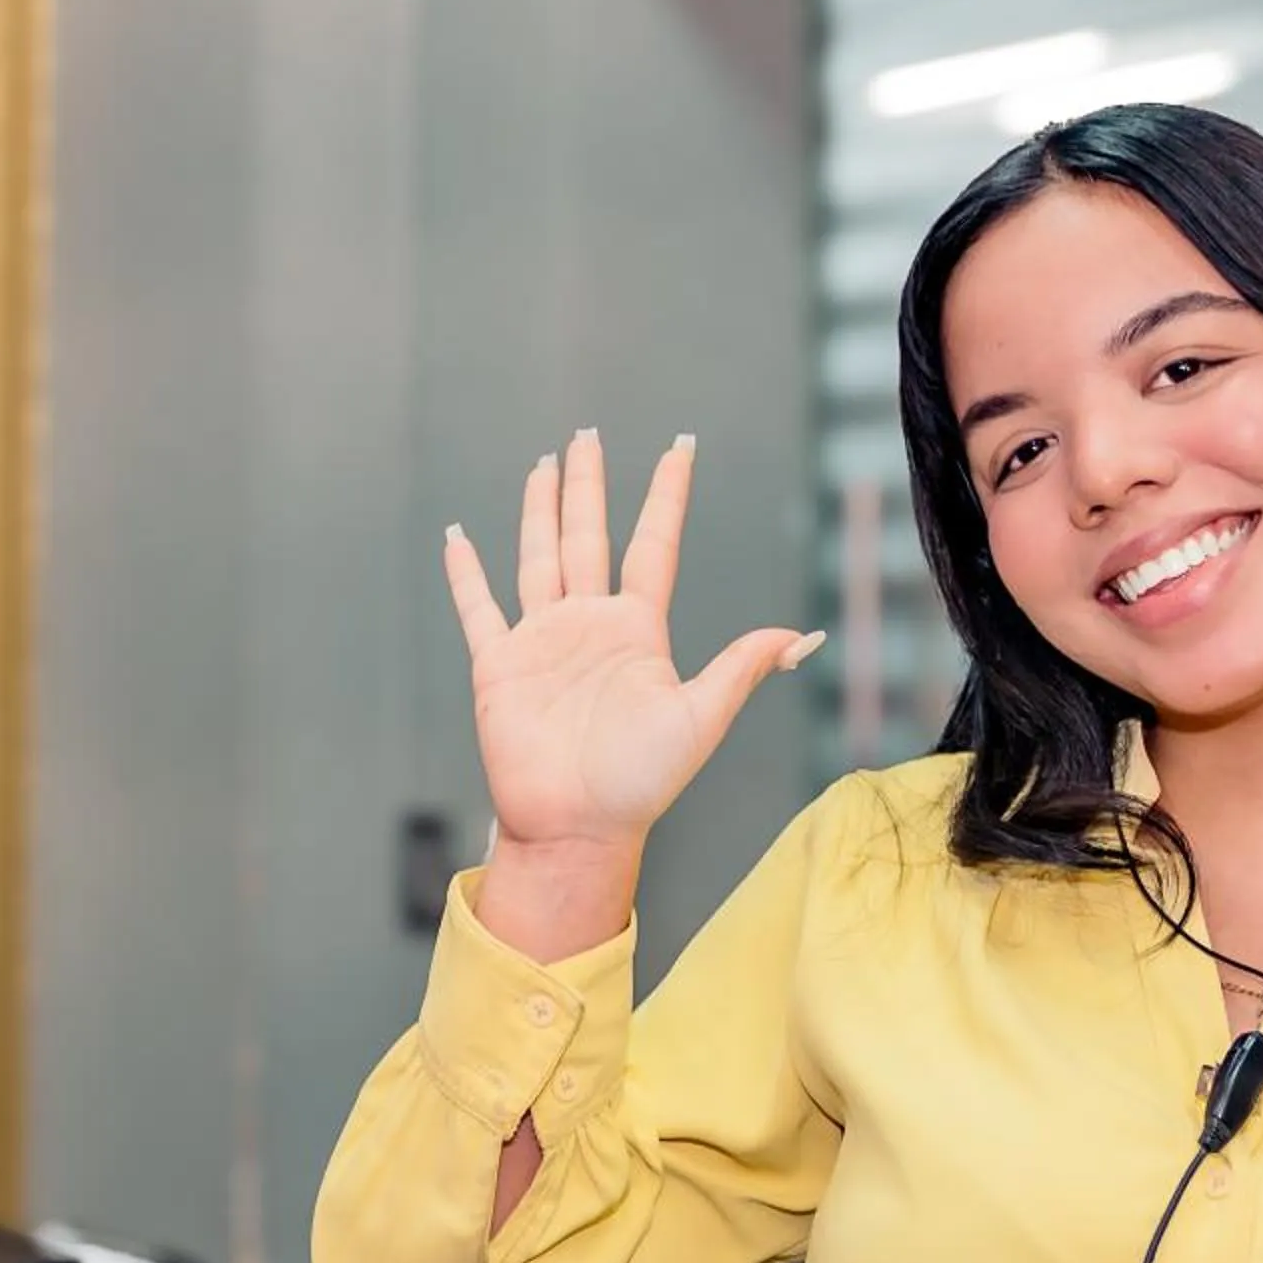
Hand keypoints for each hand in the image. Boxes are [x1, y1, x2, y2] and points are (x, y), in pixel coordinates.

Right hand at [443, 429, 821, 854]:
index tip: (680, 446)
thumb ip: (741, 669)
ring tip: (543, 465)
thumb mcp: (700, 719)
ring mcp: (542, 641)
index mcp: (639, 631)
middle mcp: (590, 625)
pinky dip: (466, 574)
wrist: (578, 827)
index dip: (666, 495)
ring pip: (538, 556)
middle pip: (589, 536)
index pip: (654, 545)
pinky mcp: (499, 664)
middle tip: (586, 435)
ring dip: (539, 511)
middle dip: (588, 486)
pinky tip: (458, 538)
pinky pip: (479, 608)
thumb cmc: (641, 783)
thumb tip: (804, 636)